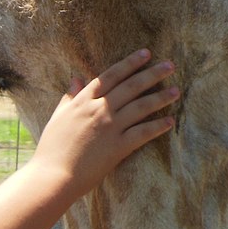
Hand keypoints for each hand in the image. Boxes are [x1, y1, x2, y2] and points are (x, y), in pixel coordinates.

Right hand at [32, 48, 178, 195]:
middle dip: (152, 74)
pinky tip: (170, 121)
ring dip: (161, 97)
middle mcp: (98, 110)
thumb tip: (77, 79)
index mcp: (82, 102)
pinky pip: (143, 132)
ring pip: (140, 106)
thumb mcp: (57, 117)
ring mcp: (109, 127)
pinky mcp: (118, 146)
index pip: (110, 76)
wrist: (52, 175)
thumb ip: (69, 97)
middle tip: (170, 65)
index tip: (145, 54)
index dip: (129, 63)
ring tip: (176, 91)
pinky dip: (158, 126)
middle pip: (130, 86)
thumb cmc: (51, 148)